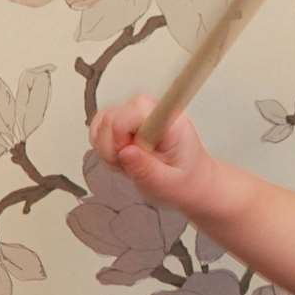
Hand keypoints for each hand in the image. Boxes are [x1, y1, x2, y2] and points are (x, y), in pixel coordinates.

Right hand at [88, 95, 212, 212]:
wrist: (194, 182)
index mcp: (169, 121)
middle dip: (112, 147)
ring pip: (102, 122)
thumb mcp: (169, 184)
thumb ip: (147, 170)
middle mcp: (152, 110)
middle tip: (130, 166)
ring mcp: (137, 113)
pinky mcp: (127, 119)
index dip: (121, 135)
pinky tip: (123, 159)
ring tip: (130, 164)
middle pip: (111, 117)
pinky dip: (105, 147)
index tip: (128, 153)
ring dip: (108, 149)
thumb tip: (125, 152)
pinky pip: (100, 127)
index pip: (132, 111)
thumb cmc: (187, 181)